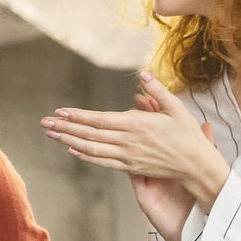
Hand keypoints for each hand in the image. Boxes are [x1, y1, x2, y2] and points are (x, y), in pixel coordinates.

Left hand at [41, 72, 230, 208]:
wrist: (196, 165)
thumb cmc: (187, 134)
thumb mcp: (176, 107)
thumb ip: (157, 91)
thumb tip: (142, 73)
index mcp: (138, 124)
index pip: (100, 120)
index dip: (78, 116)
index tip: (60, 111)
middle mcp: (128, 141)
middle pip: (90, 134)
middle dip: (65, 127)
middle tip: (44, 123)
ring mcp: (127, 156)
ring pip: (92, 149)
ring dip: (69, 141)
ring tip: (52, 135)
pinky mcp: (130, 168)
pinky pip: (103, 162)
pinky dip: (85, 156)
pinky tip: (72, 151)